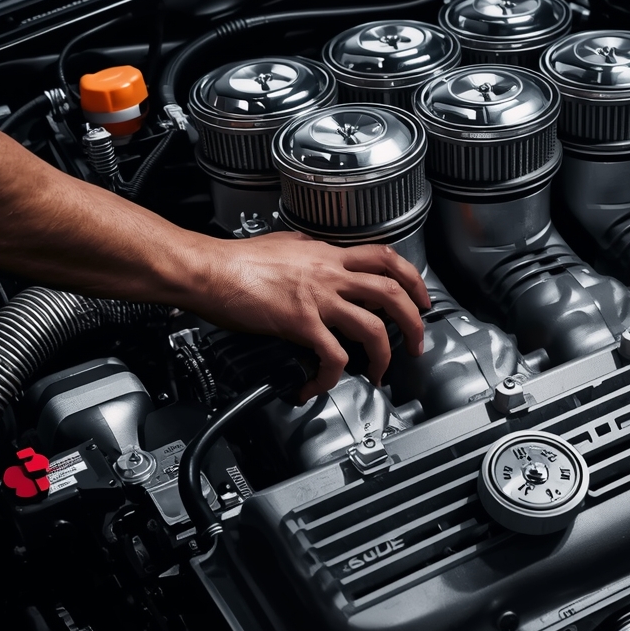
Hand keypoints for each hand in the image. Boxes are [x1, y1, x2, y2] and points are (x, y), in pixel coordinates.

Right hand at [200, 231, 430, 401]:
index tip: (420, 299)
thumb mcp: (283, 243)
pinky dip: (330, 378)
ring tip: (380, 372)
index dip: (412, 280)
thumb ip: (307, 249)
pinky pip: (332, 356)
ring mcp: (317, 300)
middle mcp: (330, 275)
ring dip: (384, 355)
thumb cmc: (237, 260)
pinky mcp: (300, 324)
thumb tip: (314, 252)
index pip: (386, 259)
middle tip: (415, 342)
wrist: (210, 271)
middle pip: (391, 293)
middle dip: (413, 322)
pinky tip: (316, 386)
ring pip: (372, 328)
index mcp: (328, 255)